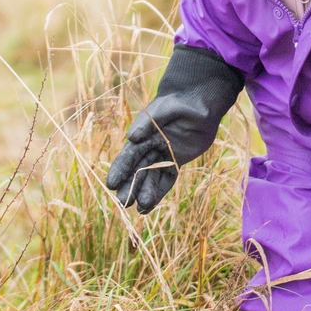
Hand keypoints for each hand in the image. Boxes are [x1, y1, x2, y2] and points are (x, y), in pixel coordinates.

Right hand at [105, 95, 196, 212]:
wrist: (198, 101)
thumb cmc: (178, 102)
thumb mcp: (162, 109)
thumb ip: (146, 124)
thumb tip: (131, 137)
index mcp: (141, 136)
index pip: (129, 156)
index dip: (120, 170)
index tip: (111, 184)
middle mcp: (149, 148)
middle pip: (137, 171)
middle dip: (130, 187)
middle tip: (122, 203)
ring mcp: (163, 156)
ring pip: (151, 179)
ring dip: (145, 194)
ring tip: (139, 209)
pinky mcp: (176, 161)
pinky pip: (166, 180)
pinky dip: (158, 193)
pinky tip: (149, 206)